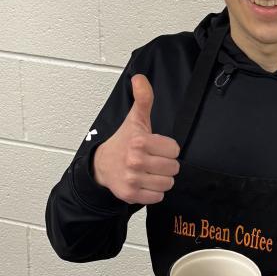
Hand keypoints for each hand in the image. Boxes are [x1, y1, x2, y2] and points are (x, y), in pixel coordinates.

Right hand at [92, 74, 179, 204]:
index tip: (155, 147)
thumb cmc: (123, 142)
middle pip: (173, 168)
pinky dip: (153, 192)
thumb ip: (143, 98)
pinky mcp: (131, 195)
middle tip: (152, 160)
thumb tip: (139, 78)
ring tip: (149, 171)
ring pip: (167, 183)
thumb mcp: (135, 119)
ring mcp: (132, 179)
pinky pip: (158, 197)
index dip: (167, 148)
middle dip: (165, 164)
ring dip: (161, 178)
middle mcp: (135, 161)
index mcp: (140, 141)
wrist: (102, 166)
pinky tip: (144, 182)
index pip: (175, 150)